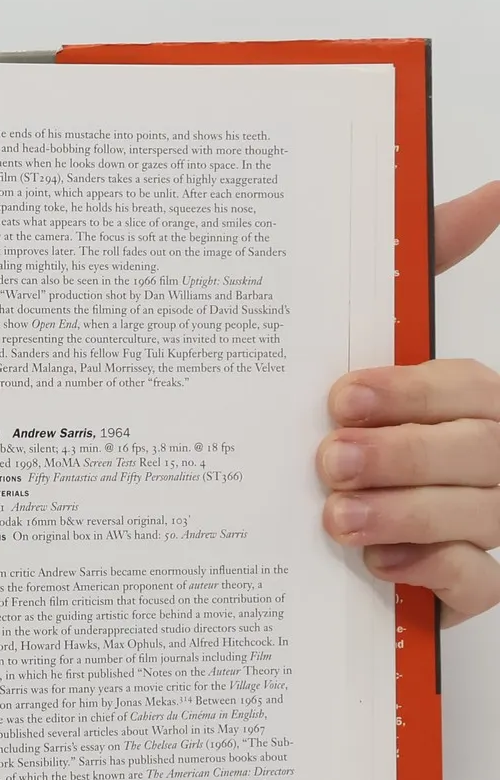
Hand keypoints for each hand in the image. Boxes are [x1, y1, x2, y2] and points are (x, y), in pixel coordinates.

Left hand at [319, 180, 499, 624]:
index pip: (468, 387)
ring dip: (406, 513)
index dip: (410, 391)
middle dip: (404, 454)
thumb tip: (491, 191)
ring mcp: (482, 524)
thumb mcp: (371, 352)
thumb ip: (421, 271)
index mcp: (468, 404)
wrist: (299, 533)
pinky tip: (381, 565)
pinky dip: (435, 572)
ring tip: (335, 515)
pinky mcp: (463, 589)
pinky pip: (480, 584)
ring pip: (480, 516)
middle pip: (481, 451)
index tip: (340, 397)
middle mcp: (486, 460)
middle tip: (329, 458)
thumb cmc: (356, 429)